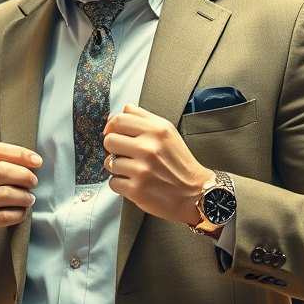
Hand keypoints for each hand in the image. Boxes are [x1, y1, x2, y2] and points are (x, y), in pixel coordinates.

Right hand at [0, 142, 40, 277]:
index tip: (38, 161)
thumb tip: (33, 161)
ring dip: (23, 196)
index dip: (20, 154)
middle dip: (24, 175)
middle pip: (0, 171)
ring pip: (4, 194)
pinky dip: (18, 214)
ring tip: (29, 199)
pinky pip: (3, 216)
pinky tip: (22, 213)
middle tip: (34, 182)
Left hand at [102, 103, 208, 225]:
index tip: (114, 134)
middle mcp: (149, 148)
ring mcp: (142, 169)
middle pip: (109, 140)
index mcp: (156, 130)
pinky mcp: (136, 190)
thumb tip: (124, 110)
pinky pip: (113, 182)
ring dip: (117, 167)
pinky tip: (134, 182)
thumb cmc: (180, 163)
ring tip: (132, 169)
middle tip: (124, 154)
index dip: (111, 127)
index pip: (118, 119)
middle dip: (113, 148)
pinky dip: (120, 183)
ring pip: (109, 162)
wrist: (194, 193)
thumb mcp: (168, 132)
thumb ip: (145, 117)